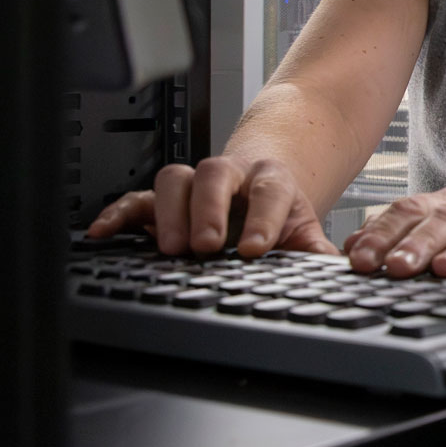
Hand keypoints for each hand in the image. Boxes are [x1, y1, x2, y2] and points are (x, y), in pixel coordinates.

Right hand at [84, 158, 338, 257]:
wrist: (261, 184)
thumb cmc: (279, 212)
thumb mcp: (304, 231)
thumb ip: (317, 252)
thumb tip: (342, 271)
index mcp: (270, 181)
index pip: (269, 191)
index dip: (262, 218)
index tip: (255, 249)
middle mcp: (230, 176)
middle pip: (216, 175)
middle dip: (209, 209)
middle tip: (207, 246)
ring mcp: (194, 185)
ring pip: (177, 178)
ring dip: (171, 211)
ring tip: (171, 249)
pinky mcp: (162, 198)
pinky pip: (137, 198)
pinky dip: (118, 213)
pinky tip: (104, 233)